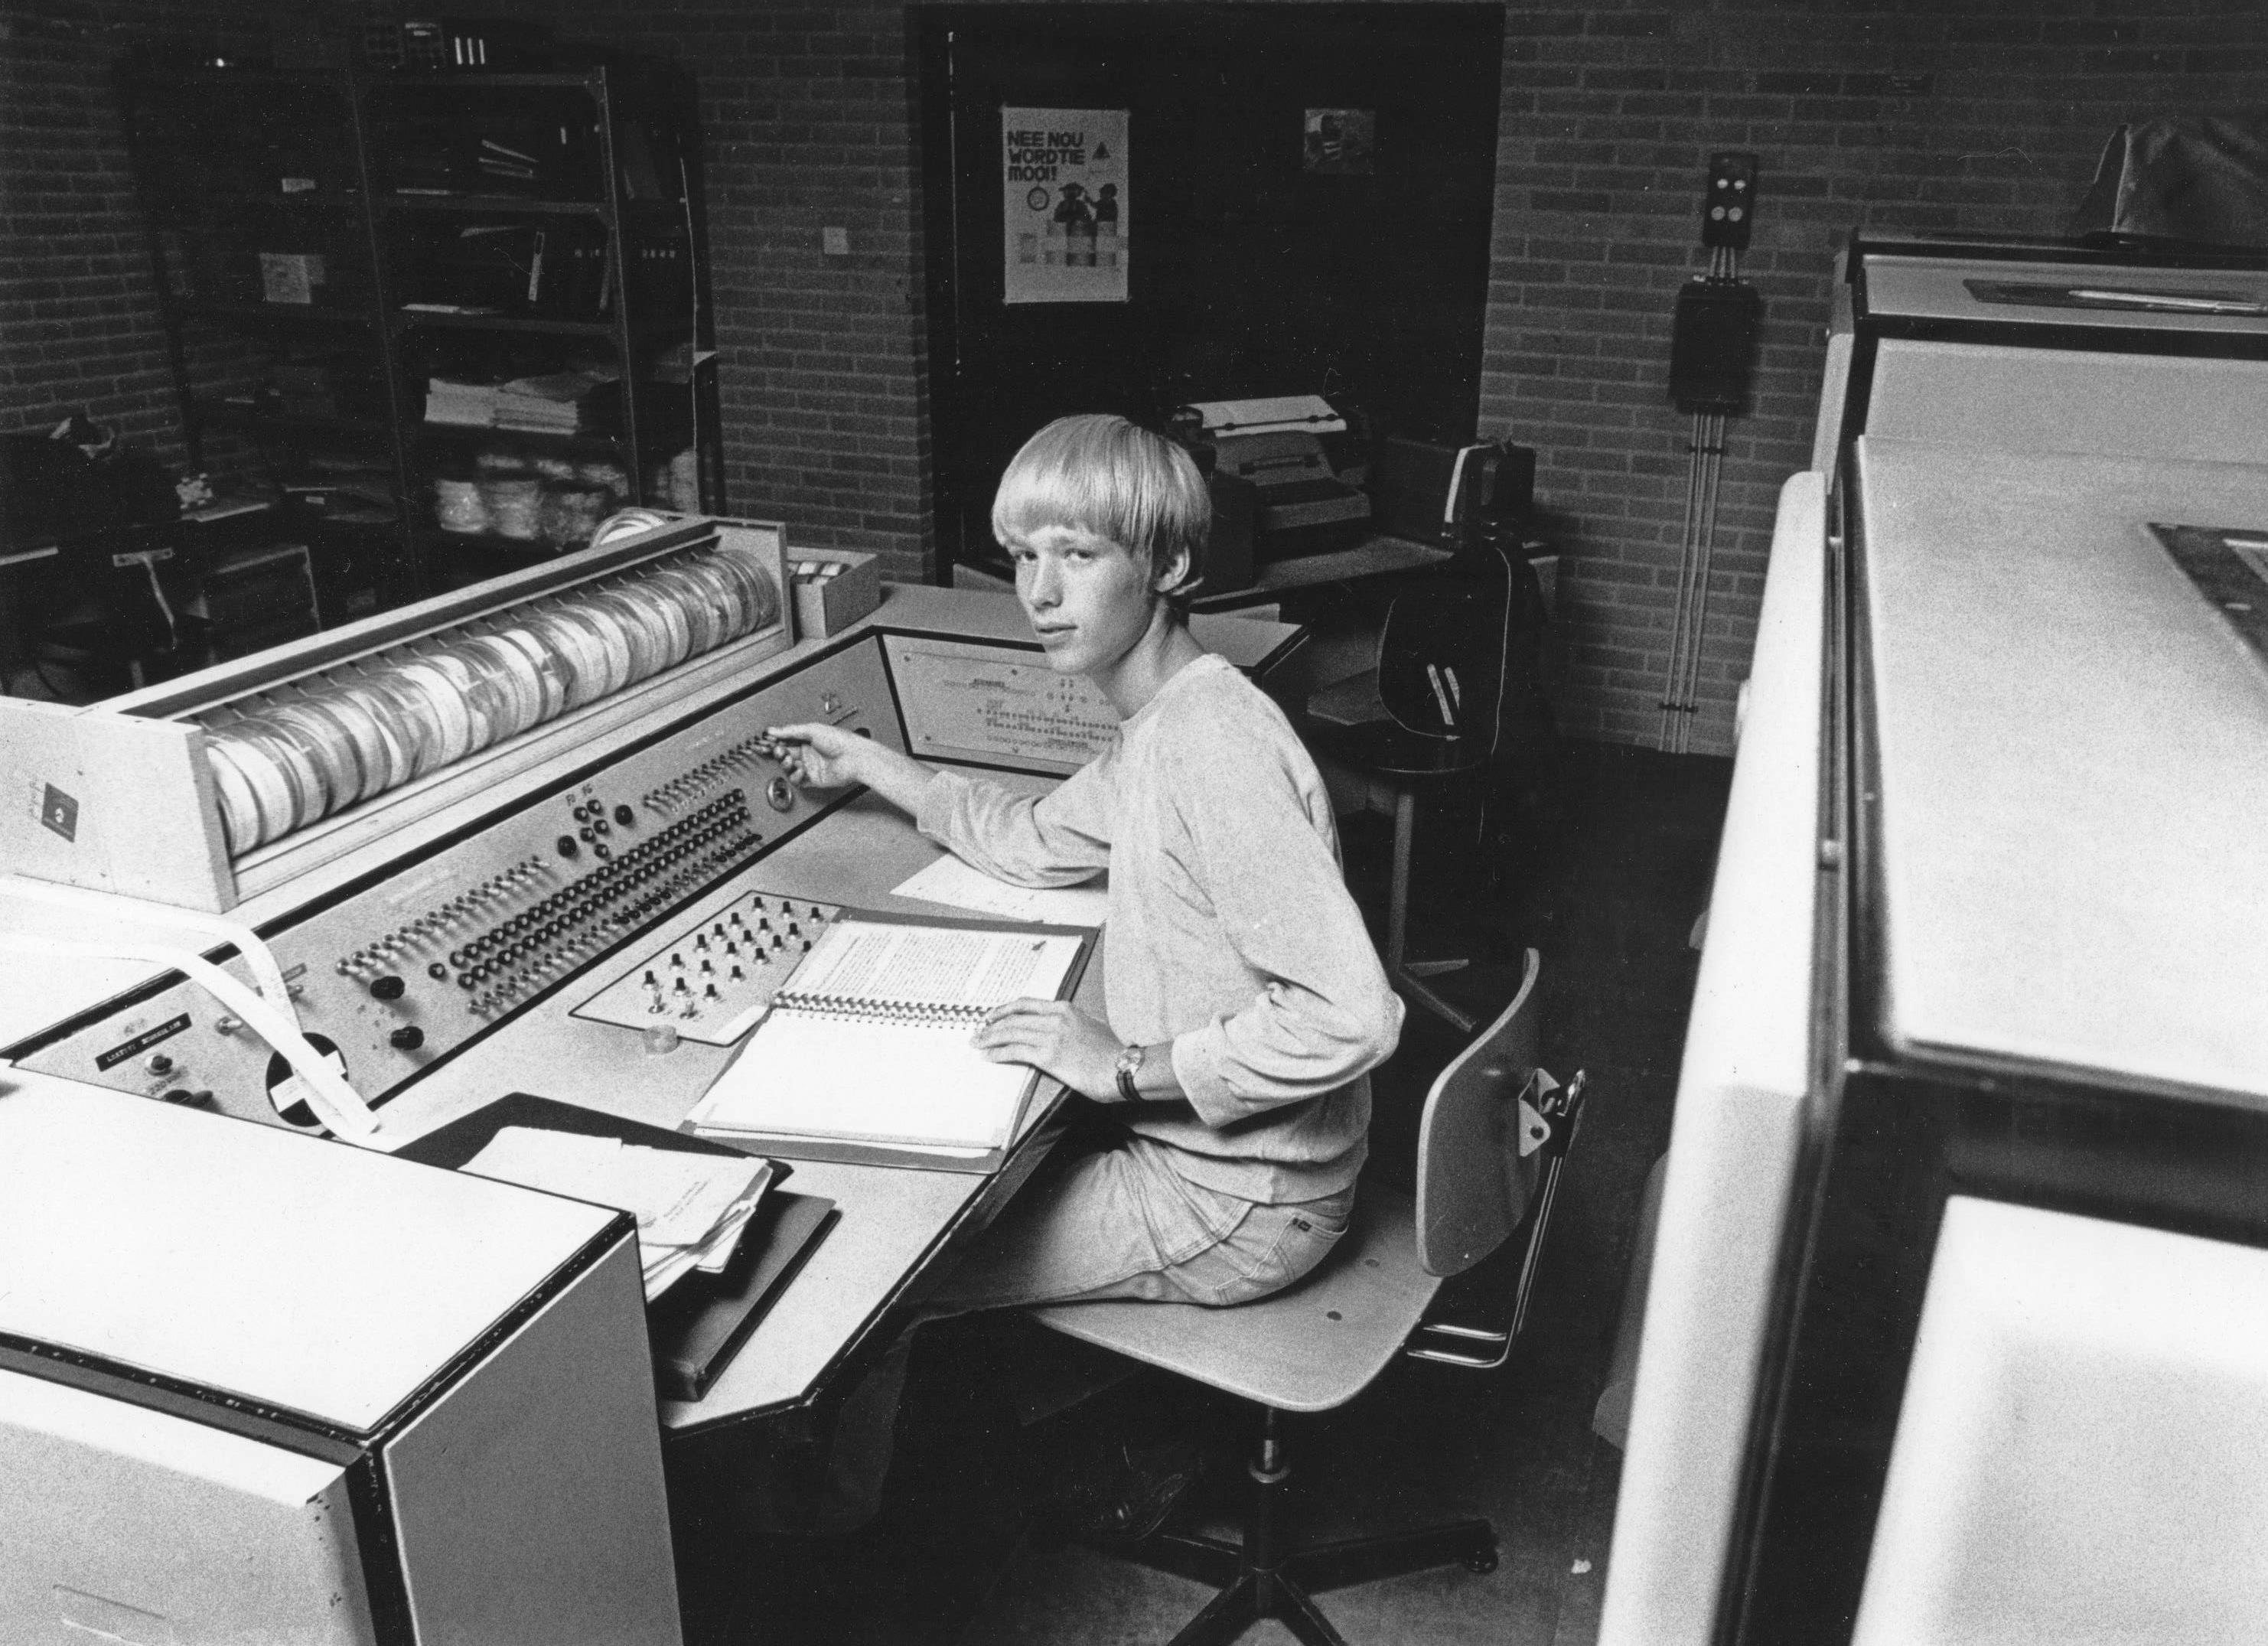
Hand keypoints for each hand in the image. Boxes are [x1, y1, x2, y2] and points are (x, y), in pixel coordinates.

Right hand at [765, 722, 867, 788]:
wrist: (854, 757)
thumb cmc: (840, 740)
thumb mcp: (812, 729)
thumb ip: (791, 731)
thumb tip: (773, 730)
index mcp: (807, 739)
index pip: (786, 741)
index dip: (775, 742)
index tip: (766, 742)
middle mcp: (808, 753)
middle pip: (785, 754)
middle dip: (779, 753)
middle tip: (778, 751)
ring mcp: (811, 766)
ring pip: (789, 768)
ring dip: (786, 764)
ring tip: (790, 760)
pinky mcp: (814, 779)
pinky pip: (798, 780)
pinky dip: (796, 776)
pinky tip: (801, 770)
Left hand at [973, 998, 1120, 1098]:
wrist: (1121, 1068)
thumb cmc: (1110, 1052)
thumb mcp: (1091, 1025)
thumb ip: (1072, 1023)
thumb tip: (1060, 1027)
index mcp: (1064, 1009)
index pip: (1025, 1004)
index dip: (1004, 1010)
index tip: (992, 1016)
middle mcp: (1055, 1018)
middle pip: (1014, 1018)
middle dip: (991, 1026)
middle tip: (978, 1032)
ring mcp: (1051, 1036)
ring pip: (1010, 1033)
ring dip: (990, 1039)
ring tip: (977, 1044)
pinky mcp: (1048, 1056)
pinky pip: (1015, 1051)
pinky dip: (998, 1053)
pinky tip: (989, 1056)